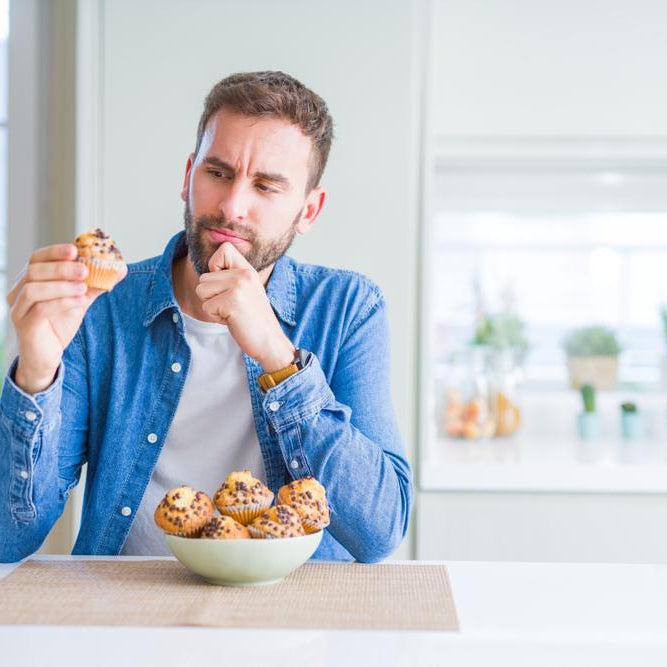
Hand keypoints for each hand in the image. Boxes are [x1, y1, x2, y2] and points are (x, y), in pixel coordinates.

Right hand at [6, 244, 126, 393]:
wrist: (47, 355)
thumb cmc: (59, 324)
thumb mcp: (79, 300)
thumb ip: (95, 284)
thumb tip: (120, 269)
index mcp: (29, 280)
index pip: (36, 258)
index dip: (54, 251)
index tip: (75, 250)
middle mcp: (18, 292)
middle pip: (34, 270)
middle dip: (61, 268)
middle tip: (84, 270)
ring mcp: (19, 309)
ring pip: (34, 289)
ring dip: (61, 285)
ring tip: (83, 287)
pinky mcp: (24, 325)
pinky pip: (40, 309)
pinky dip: (62, 302)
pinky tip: (79, 302)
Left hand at [195, 242, 294, 371]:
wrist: (270, 341)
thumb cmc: (254, 319)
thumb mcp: (247, 290)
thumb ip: (231, 277)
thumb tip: (206, 272)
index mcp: (248, 269)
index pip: (223, 249)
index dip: (215, 266)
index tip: (225, 284)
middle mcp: (244, 274)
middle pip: (204, 277)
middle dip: (212, 295)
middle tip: (232, 306)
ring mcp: (238, 287)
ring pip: (201, 291)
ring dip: (212, 306)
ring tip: (232, 312)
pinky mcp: (231, 302)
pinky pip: (206, 307)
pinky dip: (216, 317)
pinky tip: (233, 320)